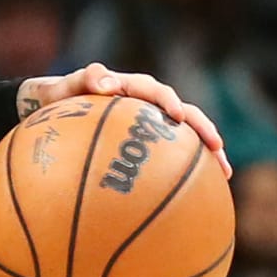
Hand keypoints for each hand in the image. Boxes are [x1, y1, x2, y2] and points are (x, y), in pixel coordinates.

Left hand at [17, 63, 230, 176]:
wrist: (52, 109)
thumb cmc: (57, 98)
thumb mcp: (62, 88)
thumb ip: (82, 79)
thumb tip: (105, 81)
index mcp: (130, 88)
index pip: (155, 91)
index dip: (168, 102)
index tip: (177, 116)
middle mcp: (146, 105)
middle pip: (184, 115)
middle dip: (203, 129)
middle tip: (217, 147)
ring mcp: (150, 126)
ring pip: (186, 137)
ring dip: (206, 152)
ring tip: (224, 172)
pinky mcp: (148, 145)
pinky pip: (170, 158)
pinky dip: (185, 173)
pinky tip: (199, 196)